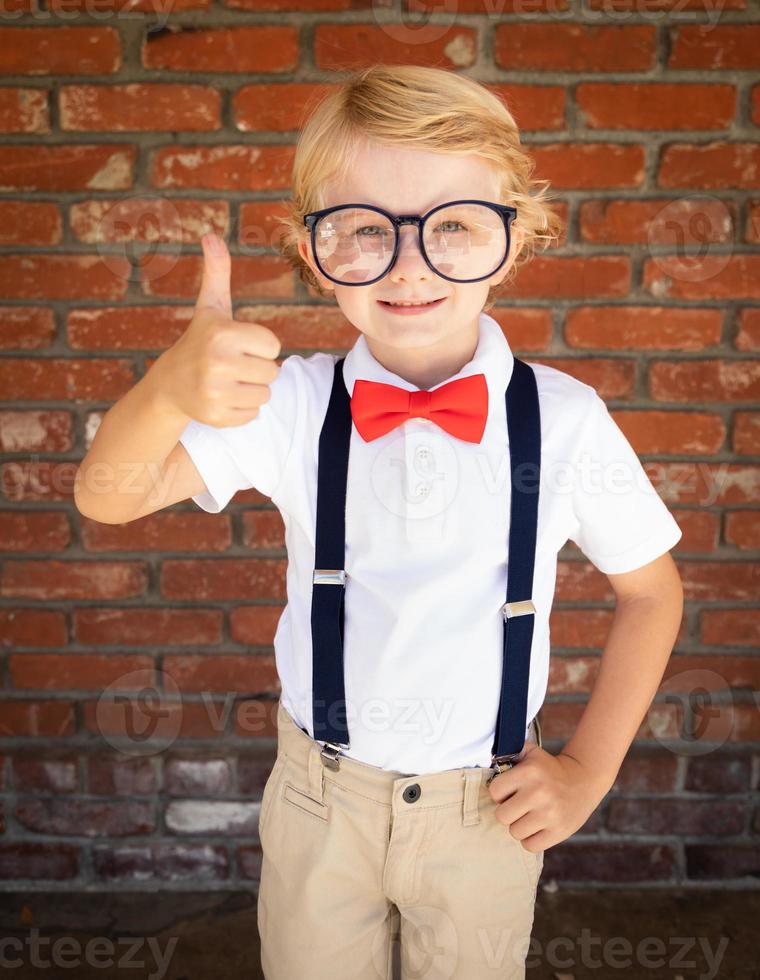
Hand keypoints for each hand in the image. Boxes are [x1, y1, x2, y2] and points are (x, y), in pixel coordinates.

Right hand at [149, 232, 281, 427]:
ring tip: (228, 381)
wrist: (169, 384)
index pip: (273, 345)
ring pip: (265, 394)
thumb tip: (210, 235)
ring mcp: (215, 392)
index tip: (238, 345)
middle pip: (272, 372)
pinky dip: (242, 409)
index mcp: (222, 333)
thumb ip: (217, 273)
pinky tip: (222, 398)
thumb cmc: (199, 341)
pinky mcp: (216, 416)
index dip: (259, 346)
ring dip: (251, 390)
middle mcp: (217, 362)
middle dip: (257, 369)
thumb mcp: (210, 307)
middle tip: (232, 366)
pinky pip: (253, 414)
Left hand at [487, 744, 610, 851]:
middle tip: (519, 806)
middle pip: (502, 816)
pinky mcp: (559, 831)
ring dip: (519, 826)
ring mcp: (550, 814)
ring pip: (515, 833)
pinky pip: (530, 846)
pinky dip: (531, 839)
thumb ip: (510, 753)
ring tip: (530, 816)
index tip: (509, 792)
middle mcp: (539, 793)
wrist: (583, 779)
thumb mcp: (531, 753)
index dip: (499, 793)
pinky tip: (538, 827)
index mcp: (529, 772)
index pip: (495, 791)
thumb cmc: (549, 768)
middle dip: (508, 812)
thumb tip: (490, 760)